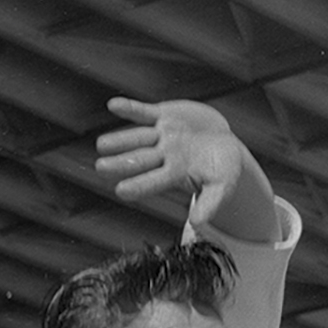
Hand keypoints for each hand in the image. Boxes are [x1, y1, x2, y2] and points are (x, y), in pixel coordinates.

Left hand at [94, 97, 276, 237]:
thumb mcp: (222, 186)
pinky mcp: (165, 115)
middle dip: (121, 163)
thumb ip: (211, 203)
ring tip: (101, 145)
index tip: (121, 191)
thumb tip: (198, 222)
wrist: (226, 141)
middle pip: (140, 159)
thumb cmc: (224, 168)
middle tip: (101, 168)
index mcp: (176, 174)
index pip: (154, 181)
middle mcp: (165, 155)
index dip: (138, 185)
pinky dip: (131, 109)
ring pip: (138, 136)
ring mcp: (163, 134)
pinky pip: (144, 112)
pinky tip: (114, 105)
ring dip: (120, 140)